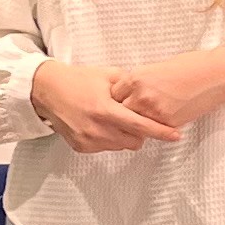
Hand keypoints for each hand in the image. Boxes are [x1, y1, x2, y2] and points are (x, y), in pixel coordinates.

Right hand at [31, 58, 179, 152]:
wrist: (48, 90)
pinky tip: (100, 124)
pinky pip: (106, 148)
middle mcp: (96, 128)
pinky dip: (109, 139)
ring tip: (114, 119)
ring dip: (124, 136)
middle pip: (135, 141)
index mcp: (105, 109)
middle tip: (134, 118)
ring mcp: (88, 140)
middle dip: (141, 132)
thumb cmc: (78, 80)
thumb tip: (152, 90)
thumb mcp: (108, 75)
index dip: (161, 132)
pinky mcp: (81, 147)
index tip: (176, 135)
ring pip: (121, 146)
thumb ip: (131, 85)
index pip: (140, 126)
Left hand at [113, 49, 224, 130]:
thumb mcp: (157, 69)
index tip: (121, 103)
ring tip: (141, 124)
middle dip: (124, 114)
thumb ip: (140, 82)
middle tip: (127, 117)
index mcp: (136, 78)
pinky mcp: (167, 122)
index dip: (118, 100)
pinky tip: (160, 124)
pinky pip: (154, 130)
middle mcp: (140, 94)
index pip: (114, 95)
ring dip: (138, 124)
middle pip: (120, 112)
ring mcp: (153, 110)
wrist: (214, 75)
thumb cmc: (190, 67)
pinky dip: (155, 128)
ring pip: (135, 124)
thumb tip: (130, 93)